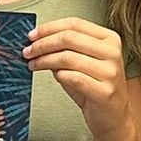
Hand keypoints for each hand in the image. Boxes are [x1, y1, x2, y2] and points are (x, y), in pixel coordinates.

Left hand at [23, 18, 131, 140]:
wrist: (113, 117)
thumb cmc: (94, 87)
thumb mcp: (81, 63)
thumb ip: (65, 49)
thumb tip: (36, 41)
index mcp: (109, 39)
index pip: (75, 23)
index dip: (49, 28)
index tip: (32, 35)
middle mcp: (113, 52)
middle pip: (69, 38)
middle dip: (43, 44)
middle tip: (28, 51)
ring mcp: (110, 72)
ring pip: (68, 57)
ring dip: (45, 60)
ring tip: (33, 64)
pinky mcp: (104, 91)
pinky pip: (73, 77)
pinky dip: (58, 75)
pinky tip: (52, 76)